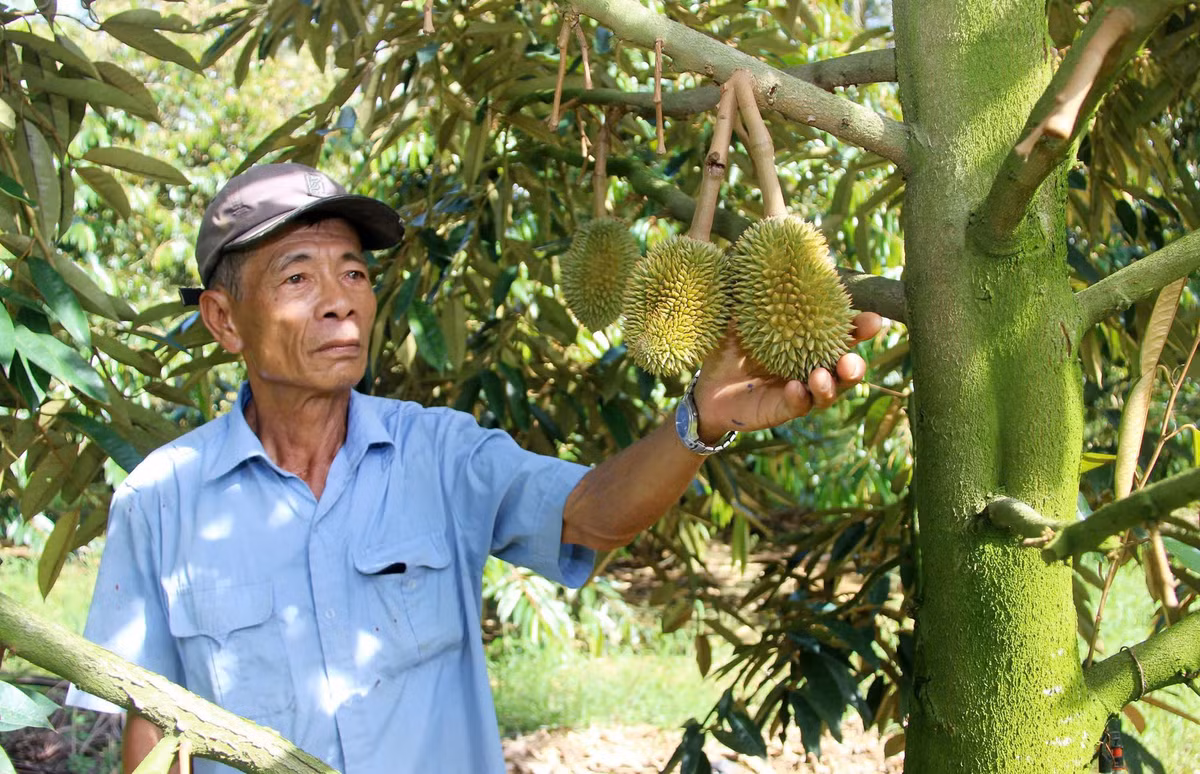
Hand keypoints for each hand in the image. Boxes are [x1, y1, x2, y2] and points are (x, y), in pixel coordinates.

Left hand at [691, 312, 882, 441]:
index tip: (873, 320)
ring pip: (828, 393)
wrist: (705, 386)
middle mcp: (810, 367)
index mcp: (808, 341)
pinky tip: (793, 387)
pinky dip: (799, 398)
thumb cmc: (730, 348)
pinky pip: (798, 406)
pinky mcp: (782, 410)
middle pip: (845, 369)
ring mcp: (800, 390)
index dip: (861, 328)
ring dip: (830, 385)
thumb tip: (757, 253)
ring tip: (820, 375)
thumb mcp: (739, 318)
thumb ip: (752, 294)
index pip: (842, 333)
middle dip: (854, 365)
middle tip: (849, 360)